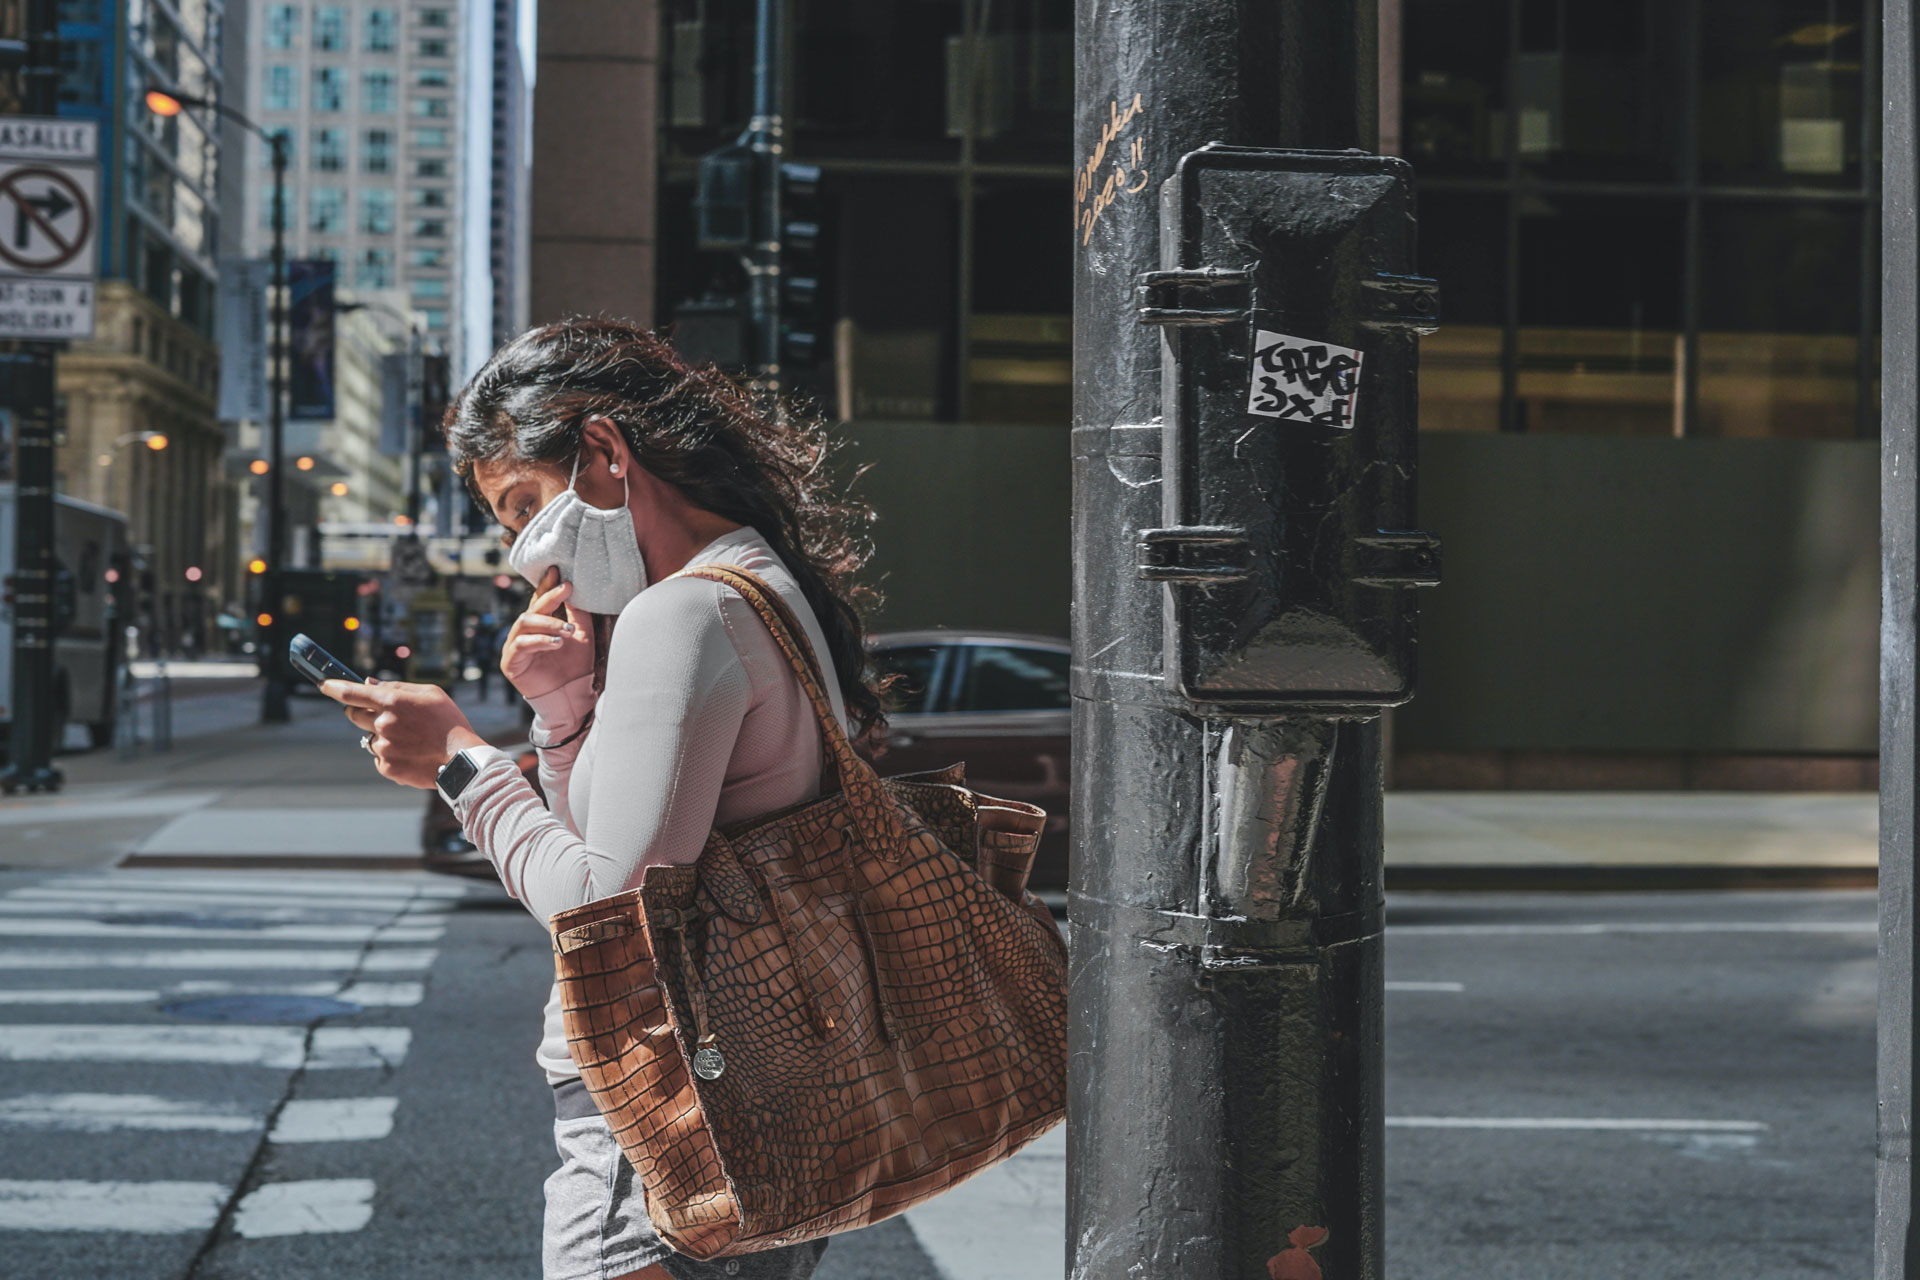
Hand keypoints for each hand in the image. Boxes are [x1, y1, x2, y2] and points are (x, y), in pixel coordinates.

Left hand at [321, 678, 485, 789]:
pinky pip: (378, 758)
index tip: (324, 685)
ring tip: (410, 740)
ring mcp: (383, 747)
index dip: (332, 687)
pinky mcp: (386, 767)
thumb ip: (397, 686)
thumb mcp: (430, 693)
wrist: (461, 760)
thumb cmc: (449, 722)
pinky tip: (411, 754)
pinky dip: (390, 755)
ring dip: (381, 736)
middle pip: (353, 715)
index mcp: (392, 701)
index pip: (351, 693)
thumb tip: (369, 684)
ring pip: (369, 738)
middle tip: (379, 715)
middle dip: (360, 712)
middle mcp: (383, 723)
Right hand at [502, 565, 594, 699]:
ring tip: (566, 630)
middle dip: (549, 598)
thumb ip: (576, 613)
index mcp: (538, 625)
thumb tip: (572, 587)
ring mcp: (514, 646)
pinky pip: (521, 644)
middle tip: (567, 590)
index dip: (546, 585)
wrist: (571, 695)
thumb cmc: (575, 665)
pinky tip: (556, 643)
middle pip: (531, 608)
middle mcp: (524, 633)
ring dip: (547, 622)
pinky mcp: (510, 662)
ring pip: (524, 622)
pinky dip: (539, 641)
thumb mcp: (581, 634)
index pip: (539, 600)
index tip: (557, 570)